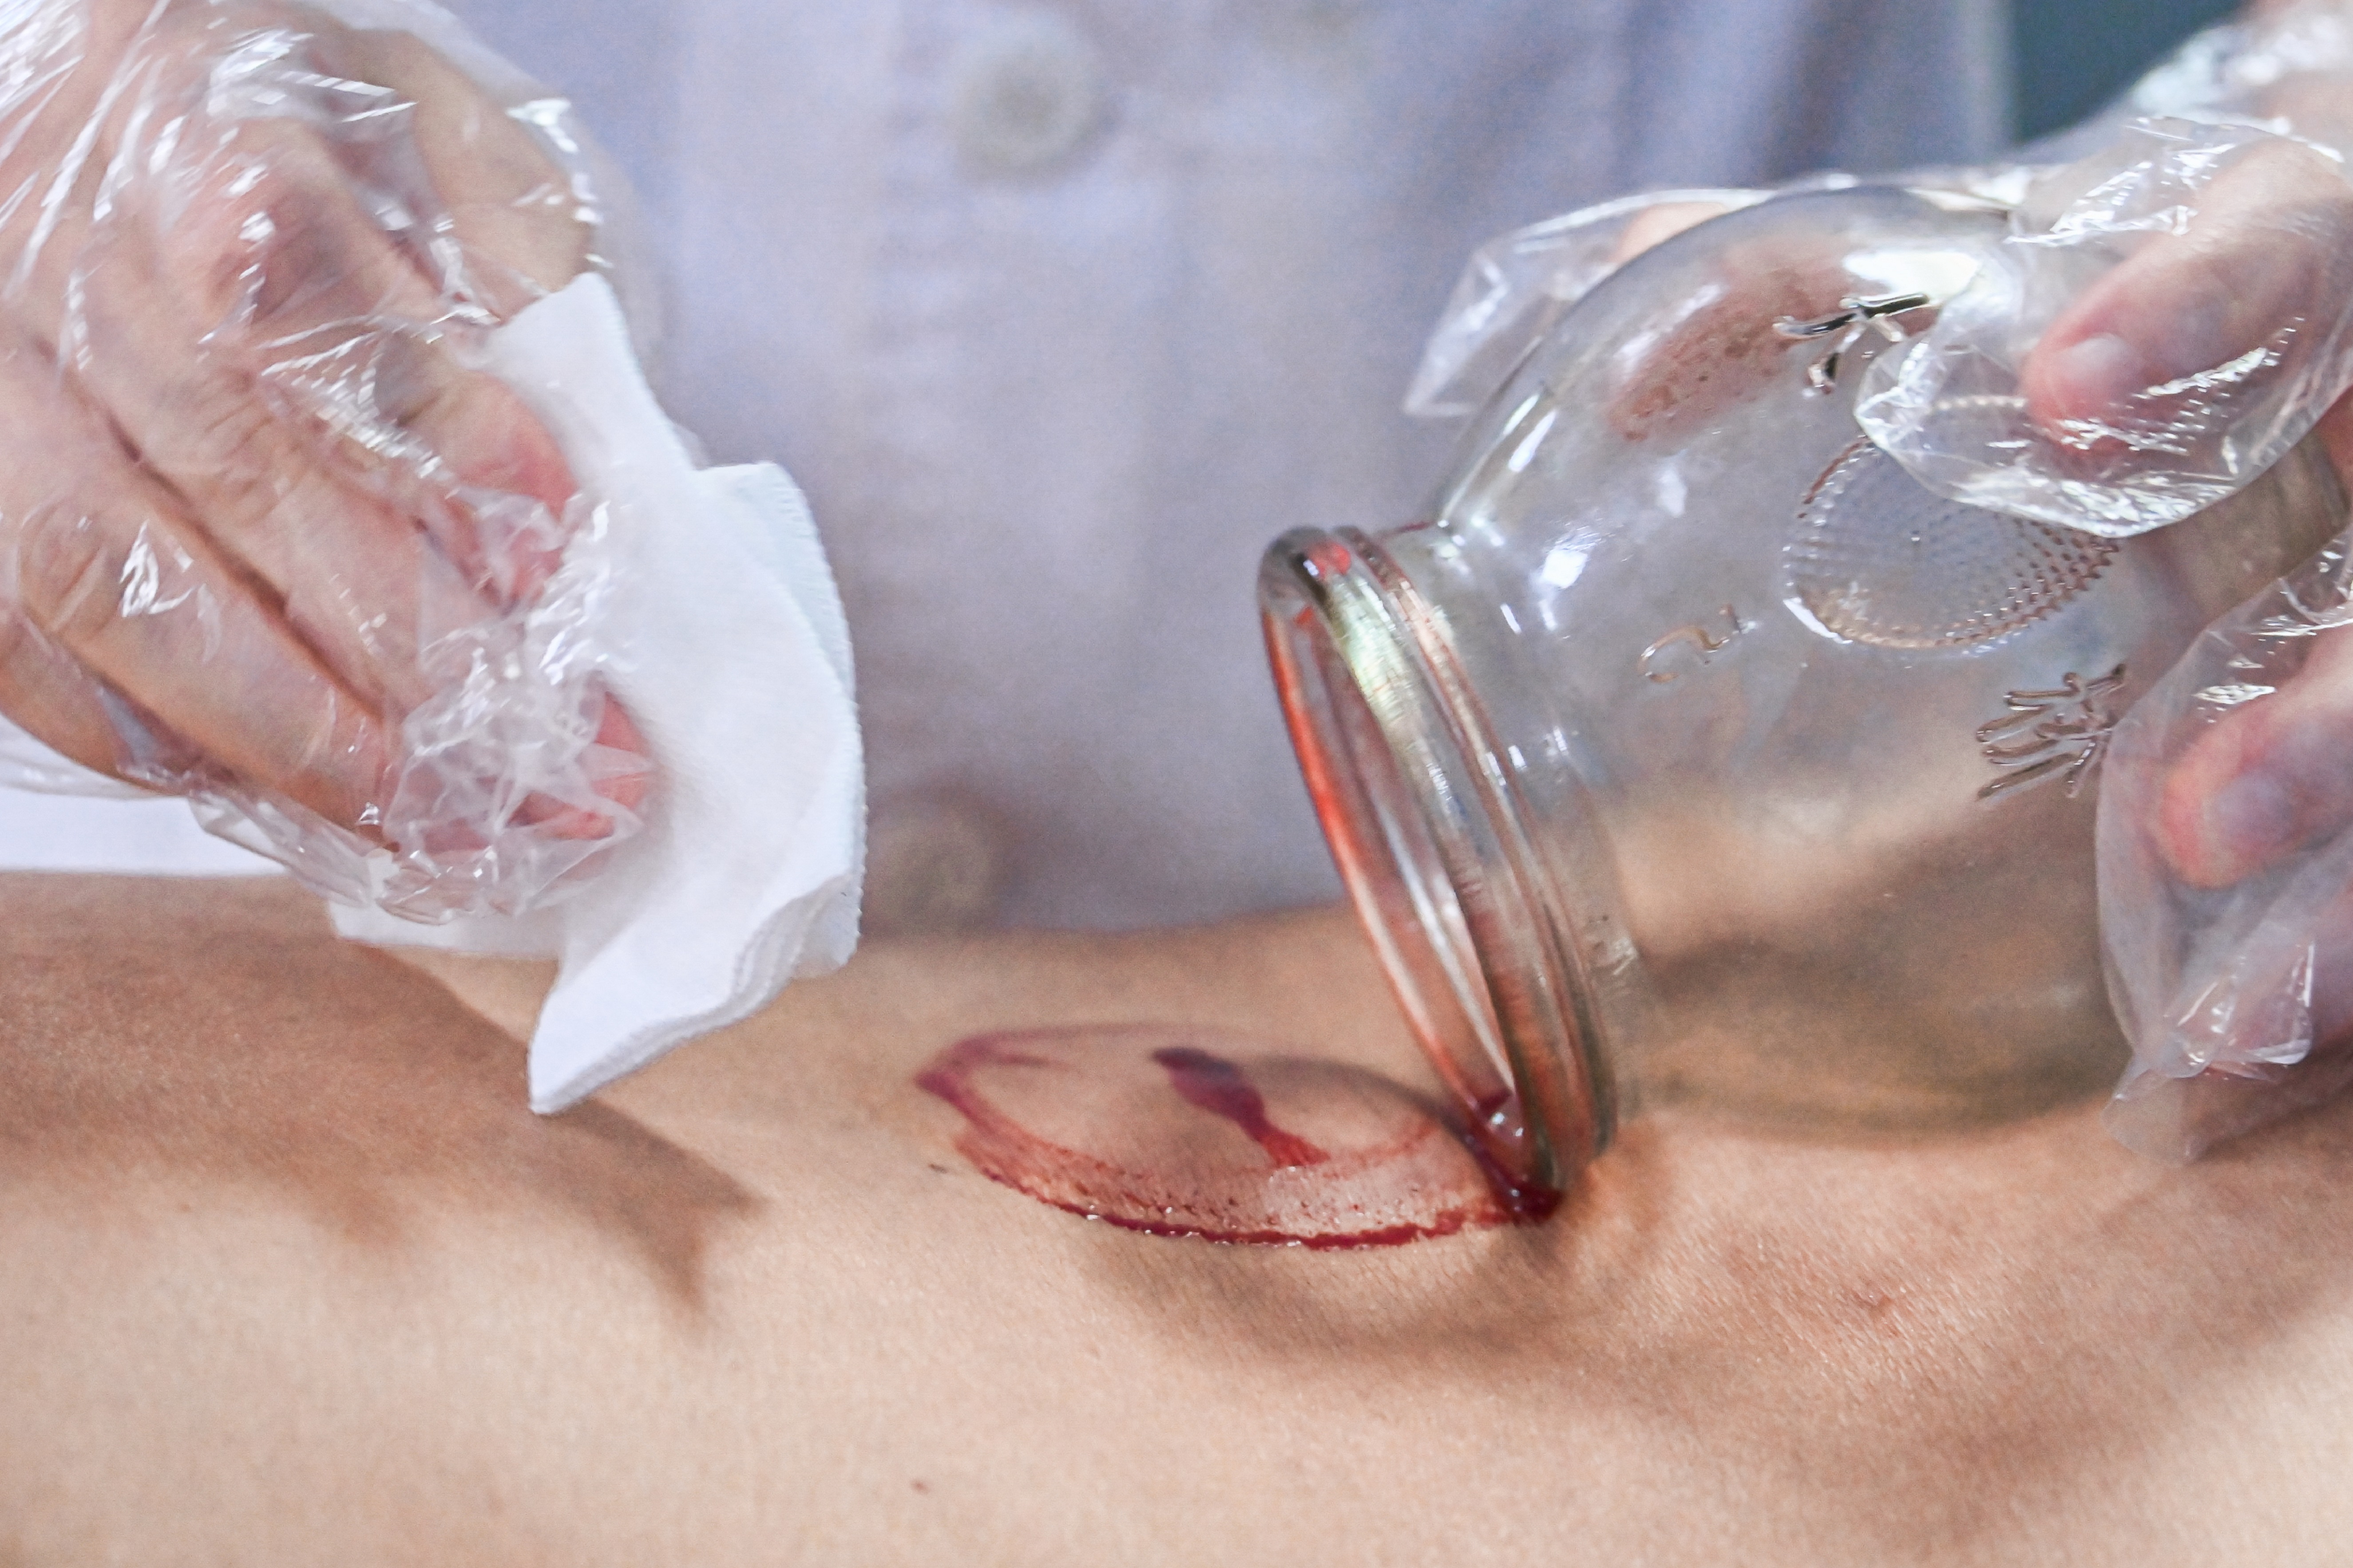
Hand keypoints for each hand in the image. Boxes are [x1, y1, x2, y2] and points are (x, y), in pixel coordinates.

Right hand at [0, 0, 644, 855]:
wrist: (153, 132)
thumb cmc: (331, 149)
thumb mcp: (449, 147)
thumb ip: (515, 269)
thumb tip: (585, 461)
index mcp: (191, 111)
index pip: (291, 276)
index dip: (425, 417)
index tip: (550, 525)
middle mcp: (52, 244)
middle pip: (223, 465)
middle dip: (411, 639)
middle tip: (563, 758)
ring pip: (107, 583)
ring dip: (298, 730)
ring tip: (452, 822)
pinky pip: (28, 650)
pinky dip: (173, 743)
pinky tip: (310, 794)